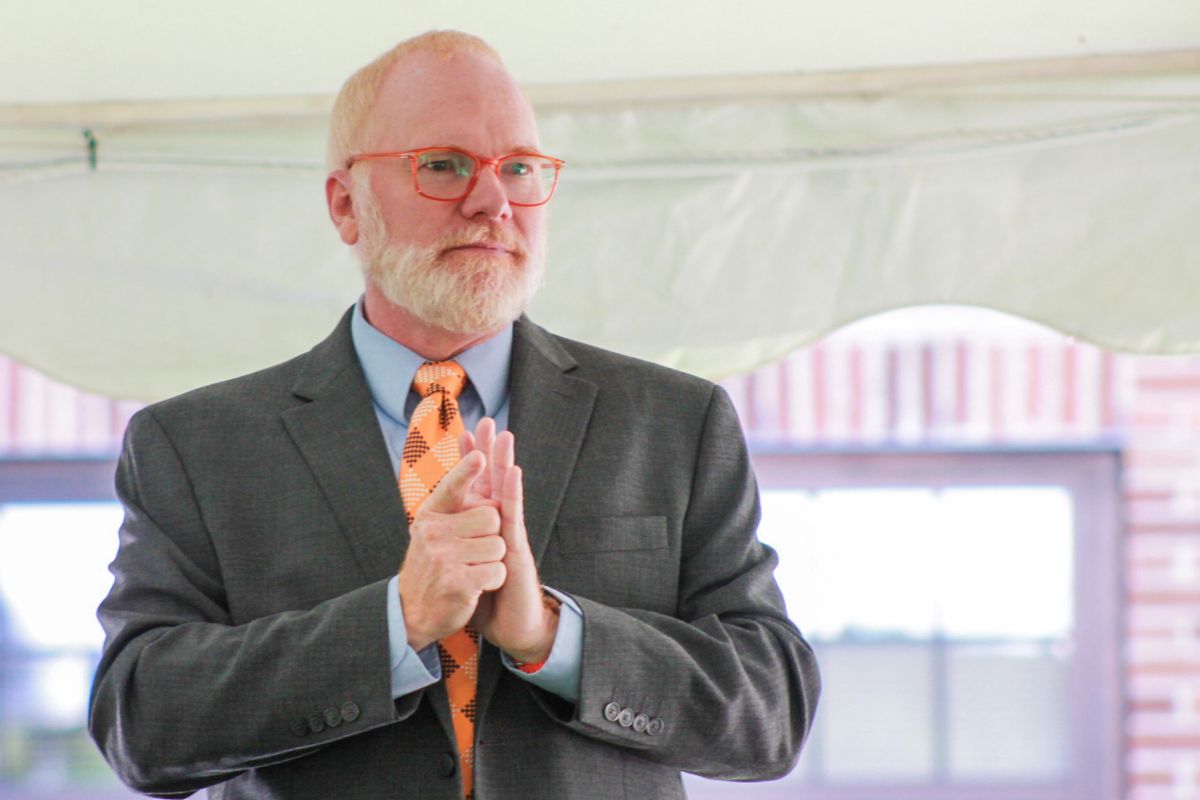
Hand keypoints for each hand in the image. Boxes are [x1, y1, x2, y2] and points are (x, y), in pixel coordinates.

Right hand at [397, 451, 506, 651]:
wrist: (411, 613)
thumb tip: (478, 457)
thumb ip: (452, 503)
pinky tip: (476, 586)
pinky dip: (494, 580)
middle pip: (491, 517)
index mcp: (430, 516)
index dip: (466, 471)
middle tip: (474, 551)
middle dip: (493, 534)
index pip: (451, 487)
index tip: (480, 455)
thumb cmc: (432, 566)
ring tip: (472, 569)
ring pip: (498, 546)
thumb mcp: (433, 531)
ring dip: (493, 560)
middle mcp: (433, 534)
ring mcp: (444, 558)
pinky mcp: (457, 583)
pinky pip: (497, 571)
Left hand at [461, 419, 558, 663]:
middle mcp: (499, 527)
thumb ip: (457, 549)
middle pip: (494, 480)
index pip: (477, 487)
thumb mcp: (466, 569)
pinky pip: (514, 515)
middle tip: (487, 420)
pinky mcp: (518, 548)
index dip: (472, 460)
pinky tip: (512, 472)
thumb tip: (436, 540)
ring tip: (504, 435)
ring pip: (506, 491)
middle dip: (490, 450)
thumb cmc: (490, 601)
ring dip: (504, 462)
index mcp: (484, 529)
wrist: (513, 628)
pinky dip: (512, 492)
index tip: (464, 432)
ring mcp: (510, 535)